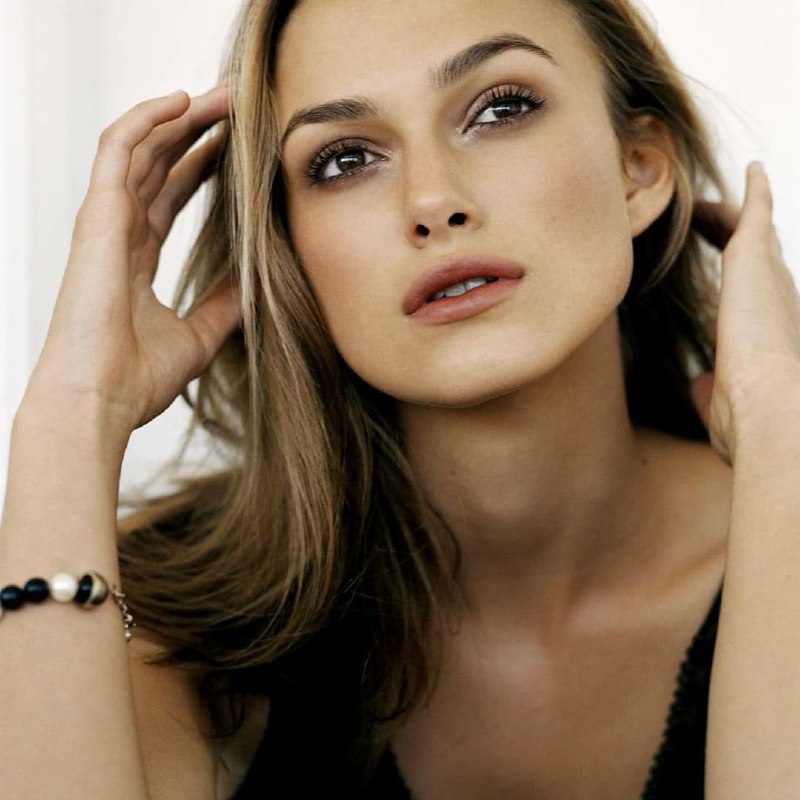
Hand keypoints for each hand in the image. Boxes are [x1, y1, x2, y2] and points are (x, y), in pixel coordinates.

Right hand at [25, 86, 239, 445]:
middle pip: (159, 163)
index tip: (239, 147)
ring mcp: (105, 222)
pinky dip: (147, 120)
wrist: (100, 402)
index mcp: (136, 258)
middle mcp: (119, 233)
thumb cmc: (136, 380)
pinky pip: (118, 149)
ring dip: (181, 116)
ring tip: (224, 95)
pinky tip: (182, 101)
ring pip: (142, 147)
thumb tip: (259, 281)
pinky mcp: (97, 216)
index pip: (171, 194)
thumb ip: (226, 304)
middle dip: (198, 131)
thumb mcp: (201, 335)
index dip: (202, 165)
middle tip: (239, 108)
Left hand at [691, 163, 799, 462]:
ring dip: (728, 217)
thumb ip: (710, 396)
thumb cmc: (751, 424)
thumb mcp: (721, 410)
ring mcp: (771, 277)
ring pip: (750, 233)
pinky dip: (754, 192)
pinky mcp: (756, 257)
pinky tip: (751, 171)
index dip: (740, 288)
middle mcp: (780, 301)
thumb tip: (696, 386)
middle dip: (736, 241)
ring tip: (699, 204)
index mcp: (770, 336)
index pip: (755, 303)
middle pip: (756, 260)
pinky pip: (756, 213)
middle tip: (709, 224)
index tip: (725, 280)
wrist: (774, 412)